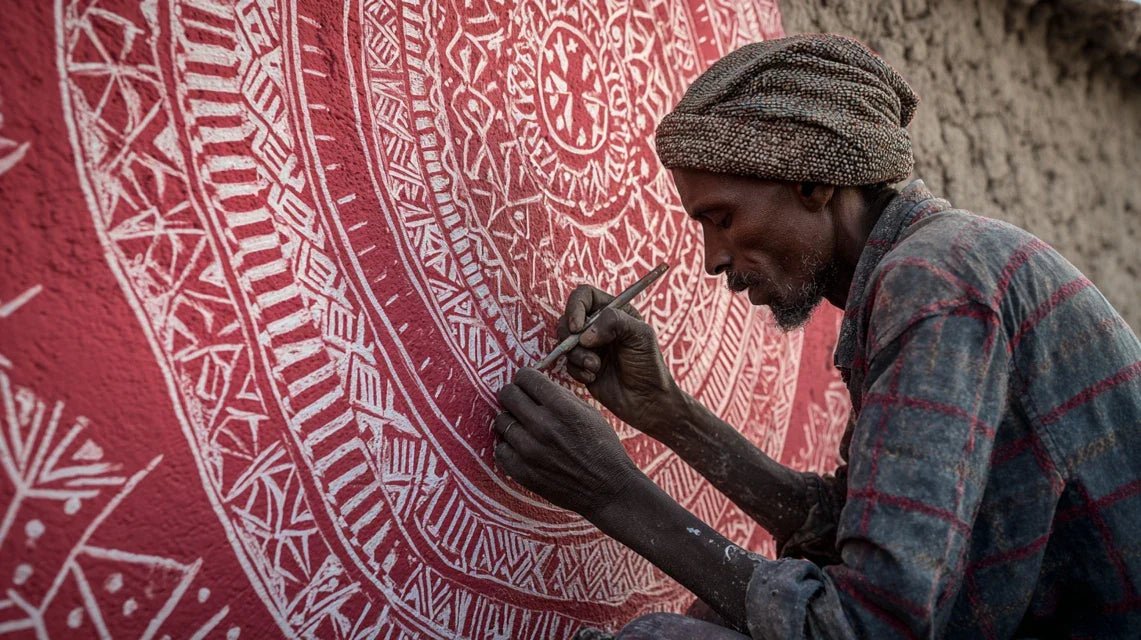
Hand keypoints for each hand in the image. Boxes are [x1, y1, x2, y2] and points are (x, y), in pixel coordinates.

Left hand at [494, 368, 641, 518]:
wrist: (608, 489)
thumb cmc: (602, 448)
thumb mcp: (588, 412)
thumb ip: (559, 396)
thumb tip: (534, 384)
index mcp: (562, 408)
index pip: (525, 377)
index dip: (526, 378)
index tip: (527, 384)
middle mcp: (543, 427)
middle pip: (507, 394)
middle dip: (514, 394)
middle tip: (520, 402)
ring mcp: (530, 451)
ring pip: (500, 421)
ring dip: (511, 421)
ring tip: (524, 428)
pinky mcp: (522, 472)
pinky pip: (500, 449)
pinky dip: (509, 446)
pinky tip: (521, 447)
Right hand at [557, 284, 680, 436]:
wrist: (647, 400)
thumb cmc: (649, 365)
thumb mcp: (640, 335)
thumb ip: (614, 322)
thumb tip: (584, 334)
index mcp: (613, 311)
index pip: (584, 295)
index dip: (575, 306)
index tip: (577, 326)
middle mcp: (598, 327)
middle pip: (568, 318)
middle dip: (572, 336)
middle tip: (587, 349)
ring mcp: (589, 347)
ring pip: (564, 342)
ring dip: (578, 356)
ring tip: (596, 367)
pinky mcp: (582, 367)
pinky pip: (567, 364)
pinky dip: (578, 370)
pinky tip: (594, 377)